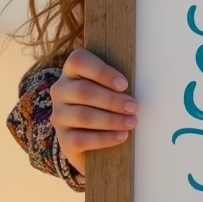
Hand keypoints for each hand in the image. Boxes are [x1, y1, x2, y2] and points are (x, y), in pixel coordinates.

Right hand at [49, 48, 138, 175]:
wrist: (92, 137)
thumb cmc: (106, 102)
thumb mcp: (110, 87)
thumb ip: (117, 83)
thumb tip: (143, 84)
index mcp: (71, 71)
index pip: (79, 62)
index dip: (102, 72)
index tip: (124, 84)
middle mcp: (60, 90)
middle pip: (83, 92)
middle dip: (112, 100)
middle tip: (134, 107)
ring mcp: (59, 115)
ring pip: (83, 116)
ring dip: (111, 120)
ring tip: (132, 122)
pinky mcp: (63, 139)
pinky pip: (81, 139)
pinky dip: (104, 138)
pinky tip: (121, 136)